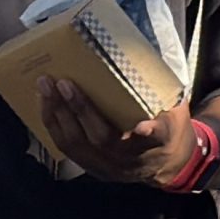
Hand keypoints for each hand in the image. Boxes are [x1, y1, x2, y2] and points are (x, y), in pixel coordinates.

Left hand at [38, 82, 194, 186]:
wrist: (165, 164)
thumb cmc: (168, 126)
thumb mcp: (175, 109)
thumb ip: (163, 90)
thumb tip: (148, 50)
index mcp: (162, 140)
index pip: (157, 137)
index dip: (149, 132)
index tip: (143, 125)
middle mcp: (132, 158)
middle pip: (104, 139)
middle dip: (81, 110)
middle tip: (63, 83)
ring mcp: (110, 166)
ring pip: (79, 145)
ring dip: (58, 115)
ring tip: (44, 87)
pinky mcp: (93, 168)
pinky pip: (67, 149)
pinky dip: (53, 124)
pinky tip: (44, 103)